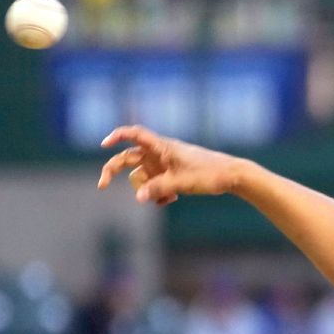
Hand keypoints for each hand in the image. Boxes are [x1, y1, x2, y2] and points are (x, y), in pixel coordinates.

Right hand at [97, 125, 248, 204]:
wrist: (231, 176)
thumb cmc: (209, 174)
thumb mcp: (182, 183)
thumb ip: (159, 189)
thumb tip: (138, 198)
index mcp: (162, 146)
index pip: (134, 134)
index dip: (117, 136)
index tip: (104, 145)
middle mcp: (160, 153)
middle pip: (128, 159)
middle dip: (114, 171)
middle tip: (102, 186)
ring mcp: (165, 164)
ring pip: (142, 177)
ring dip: (147, 190)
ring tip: (168, 198)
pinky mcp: (171, 175)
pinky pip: (155, 184)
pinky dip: (158, 193)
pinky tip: (172, 199)